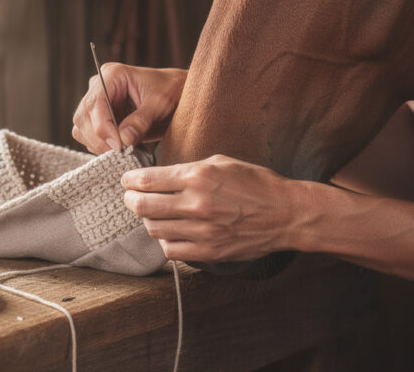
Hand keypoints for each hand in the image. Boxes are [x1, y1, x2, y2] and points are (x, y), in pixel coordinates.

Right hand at [71, 64, 185, 153]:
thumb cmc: (171, 91)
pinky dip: (101, 146)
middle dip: (99, 138)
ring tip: (123, 152)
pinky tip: (120, 149)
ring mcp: (97, 102)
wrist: (177, 94)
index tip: (118, 145)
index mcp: (112, 75)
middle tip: (121, 153)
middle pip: (83, 117)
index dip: (102, 127)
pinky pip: (88, 136)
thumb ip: (141, 121)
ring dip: (98, 144)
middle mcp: (98, 86)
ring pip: (82, 128)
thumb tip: (124, 140)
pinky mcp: (99, 117)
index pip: (95, 103)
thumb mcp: (160, 104)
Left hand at [121, 155, 304, 261]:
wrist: (287, 214)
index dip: (129, 180)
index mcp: (197, 177)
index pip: (146, 180)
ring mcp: (201, 231)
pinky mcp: (208, 251)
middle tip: (131, 196)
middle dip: (131, 199)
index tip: (126, 180)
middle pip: (142, 206)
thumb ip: (188, 168)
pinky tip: (171, 231)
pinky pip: (171, 250)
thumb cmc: (257, 184)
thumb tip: (159, 175)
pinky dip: (165, 240)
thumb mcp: (221, 162)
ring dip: (148, 220)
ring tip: (153, 213)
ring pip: (154, 229)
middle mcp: (195, 204)